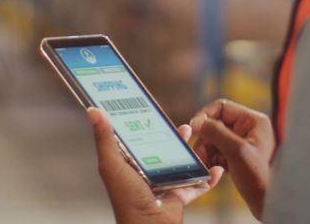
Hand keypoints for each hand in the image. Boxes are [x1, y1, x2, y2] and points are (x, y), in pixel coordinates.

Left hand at [88, 108, 224, 223]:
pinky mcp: (179, 195)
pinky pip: (197, 184)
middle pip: (162, 149)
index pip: (137, 139)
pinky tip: (216, 168)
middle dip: (173, 136)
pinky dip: (208, 177)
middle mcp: (146, 173)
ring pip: (181, 162)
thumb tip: (93, 111)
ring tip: (197, 137)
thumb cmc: (126, 200)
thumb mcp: (112, 165)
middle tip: (182, 124)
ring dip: (191, 151)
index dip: (144, 124)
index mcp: (128, 165)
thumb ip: (104, 138)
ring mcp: (164, 184)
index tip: (152, 109)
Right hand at [190, 99, 274, 219]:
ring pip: (214, 139)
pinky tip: (211, 169)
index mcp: (253, 121)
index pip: (222, 107)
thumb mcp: (237, 151)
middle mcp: (248, 129)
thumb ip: (216, 133)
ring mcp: (242, 143)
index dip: (205, 116)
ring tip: (204, 163)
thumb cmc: (260, 178)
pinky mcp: (237, 157)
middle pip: (216, 124)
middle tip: (199, 154)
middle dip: (205, 139)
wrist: (268, 203)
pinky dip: (211, 159)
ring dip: (206, 150)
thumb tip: (197, 122)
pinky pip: (217, 151)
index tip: (194, 130)